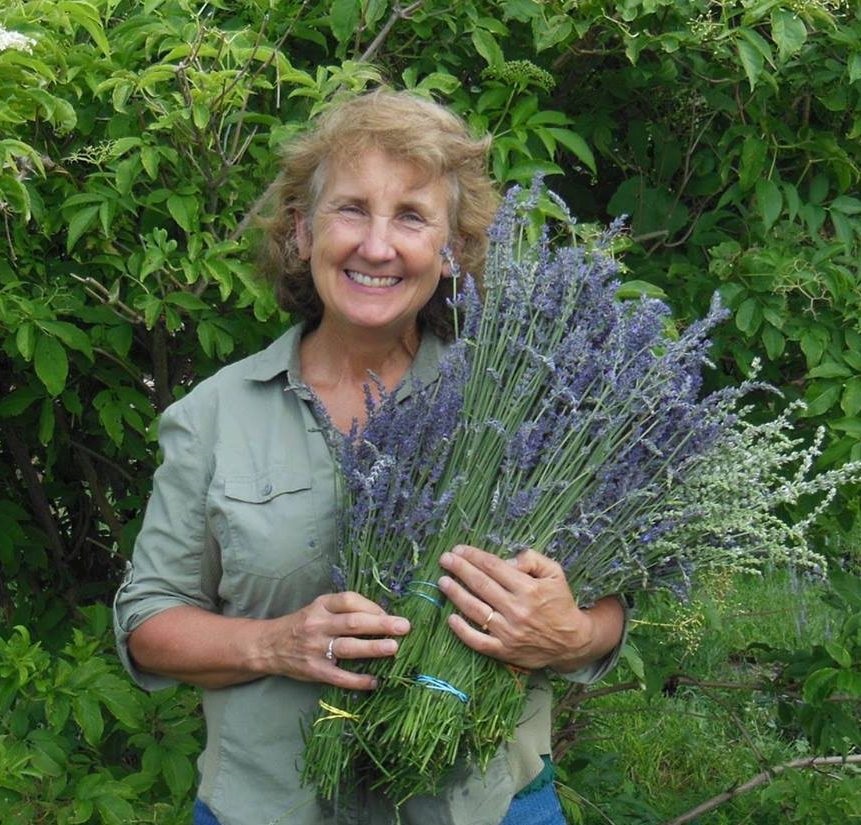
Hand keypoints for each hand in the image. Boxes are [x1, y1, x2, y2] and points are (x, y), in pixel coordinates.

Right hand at [259, 591, 409, 690]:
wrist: (268, 646)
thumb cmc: (302, 625)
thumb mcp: (318, 609)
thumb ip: (343, 610)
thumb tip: (381, 616)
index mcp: (321, 606)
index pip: (349, 601)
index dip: (371, 606)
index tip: (389, 613)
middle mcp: (318, 624)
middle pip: (353, 622)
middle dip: (381, 624)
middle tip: (404, 627)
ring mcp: (315, 648)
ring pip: (348, 647)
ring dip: (372, 647)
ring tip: (393, 648)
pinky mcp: (314, 670)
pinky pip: (339, 676)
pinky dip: (357, 680)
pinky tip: (374, 681)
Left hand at [438, 545, 616, 671]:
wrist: (572, 642)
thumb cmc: (560, 603)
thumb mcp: (555, 573)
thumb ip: (533, 559)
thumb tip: (506, 560)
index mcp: (529, 589)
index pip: (493, 567)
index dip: (473, 556)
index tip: (458, 549)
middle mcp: (517, 609)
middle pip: (480, 585)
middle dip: (459, 569)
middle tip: (445, 559)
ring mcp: (509, 632)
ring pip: (475, 610)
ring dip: (455, 594)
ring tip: (443, 582)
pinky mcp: (505, 651)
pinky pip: (478, 641)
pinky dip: (462, 630)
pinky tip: (450, 618)